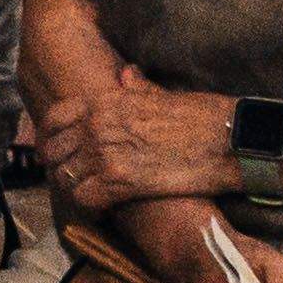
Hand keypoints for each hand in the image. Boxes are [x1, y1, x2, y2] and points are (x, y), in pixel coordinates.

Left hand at [34, 73, 240, 213]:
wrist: (230, 140)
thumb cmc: (203, 116)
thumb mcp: (160, 94)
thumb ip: (134, 87)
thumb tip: (125, 74)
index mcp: (103, 101)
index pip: (54, 119)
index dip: (52, 138)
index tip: (61, 151)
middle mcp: (97, 125)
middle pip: (54, 151)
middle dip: (61, 166)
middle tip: (75, 179)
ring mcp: (105, 153)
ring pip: (65, 177)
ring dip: (75, 188)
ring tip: (91, 194)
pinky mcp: (120, 182)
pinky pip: (84, 199)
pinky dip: (91, 207)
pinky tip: (105, 209)